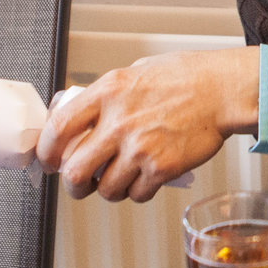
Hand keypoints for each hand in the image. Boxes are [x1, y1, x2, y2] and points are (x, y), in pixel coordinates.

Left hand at [36, 47, 261, 202]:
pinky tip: (146, 177)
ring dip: (110, 189)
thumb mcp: (134, 72)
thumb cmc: (183, 78)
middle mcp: (120, 121)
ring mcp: (140, 147)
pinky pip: (137, 194)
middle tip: (80, 185)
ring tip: (122, 178)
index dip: (46, 152)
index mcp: (108, 92)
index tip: (49, 161)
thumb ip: (106, 96)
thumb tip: (79, 119)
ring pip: (106, 189)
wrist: (221, 90)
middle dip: (73, 185)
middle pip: (75, 171)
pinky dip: (139, 191)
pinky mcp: (162, 168)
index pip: (58, 129)